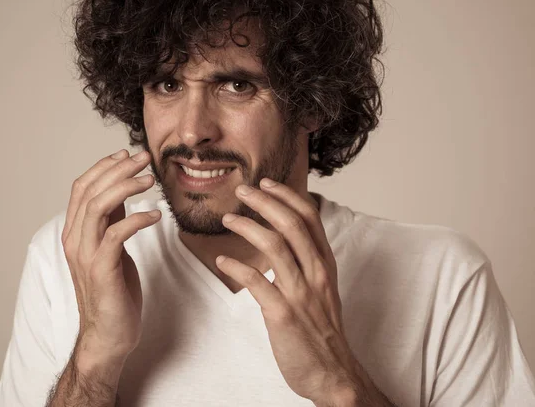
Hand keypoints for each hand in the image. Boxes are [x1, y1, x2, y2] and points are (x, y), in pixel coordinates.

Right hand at [61, 149, 160, 359]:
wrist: (108, 335)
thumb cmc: (113, 291)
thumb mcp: (112, 248)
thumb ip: (112, 222)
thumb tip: (122, 192)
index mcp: (75, 232)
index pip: (82, 187)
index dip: (103, 166)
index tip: (127, 154)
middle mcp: (75, 240)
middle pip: (90, 191)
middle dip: (118, 169)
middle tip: (144, 158)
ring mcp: (86, 255)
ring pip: (97, 207)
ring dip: (125, 187)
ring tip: (150, 179)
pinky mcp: (101, 270)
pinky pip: (116, 234)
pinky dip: (137, 219)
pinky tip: (156, 214)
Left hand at [216, 179, 361, 404]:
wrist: (333, 372)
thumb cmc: (323, 328)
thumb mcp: (323, 287)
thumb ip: (307, 260)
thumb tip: (285, 236)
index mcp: (325, 263)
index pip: (309, 217)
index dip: (287, 195)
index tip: (267, 182)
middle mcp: (316, 272)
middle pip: (291, 224)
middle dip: (264, 201)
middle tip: (242, 190)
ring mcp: (300, 293)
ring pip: (274, 246)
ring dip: (246, 227)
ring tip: (227, 220)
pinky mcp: (283, 314)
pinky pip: (256, 282)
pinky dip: (236, 267)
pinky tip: (222, 261)